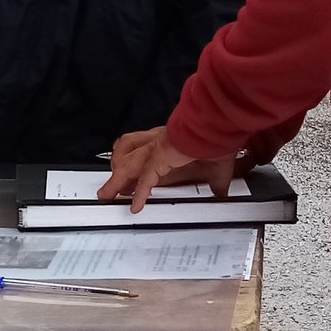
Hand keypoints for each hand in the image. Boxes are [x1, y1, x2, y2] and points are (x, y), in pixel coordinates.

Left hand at [101, 127, 237, 211]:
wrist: (220, 124)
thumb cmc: (218, 136)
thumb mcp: (217, 165)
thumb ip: (217, 181)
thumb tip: (222, 192)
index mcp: (168, 141)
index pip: (141, 152)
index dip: (129, 165)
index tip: (126, 180)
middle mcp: (157, 141)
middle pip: (126, 154)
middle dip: (115, 172)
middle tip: (108, 190)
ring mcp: (156, 147)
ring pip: (128, 164)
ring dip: (117, 181)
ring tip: (108, 196)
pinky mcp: (161, 156)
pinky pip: (146, 177)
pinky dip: (140, 193)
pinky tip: (136, 206)